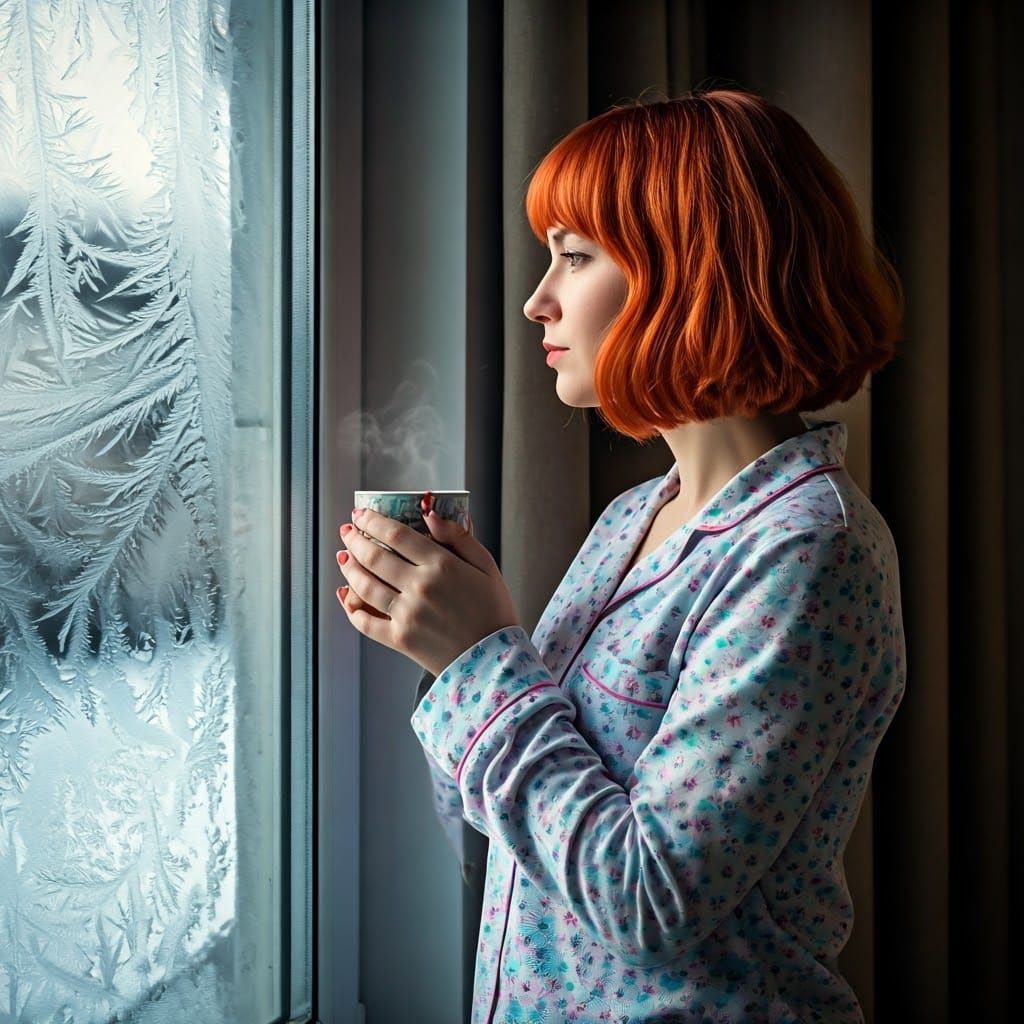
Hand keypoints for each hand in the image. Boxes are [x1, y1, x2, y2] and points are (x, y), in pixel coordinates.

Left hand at [335, 498, 520, 677]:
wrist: (495, 661)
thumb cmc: (494, 612)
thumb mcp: (486, 566)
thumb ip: (459, 537)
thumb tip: (430, 514)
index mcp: (441, 566)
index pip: (396, 534)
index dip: (373, 520)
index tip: (362, 513)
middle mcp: (419, 587)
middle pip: (374, 557)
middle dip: (354, 539)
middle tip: (347, 530)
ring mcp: (406, 614)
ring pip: (364, 586)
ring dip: (348, 568)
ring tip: (344, 556)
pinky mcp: (399, 639)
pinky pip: (365, 622)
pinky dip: (350, 608)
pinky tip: (346, 596)